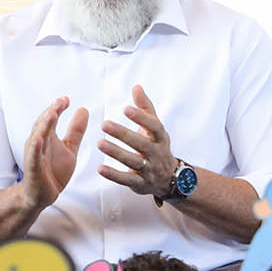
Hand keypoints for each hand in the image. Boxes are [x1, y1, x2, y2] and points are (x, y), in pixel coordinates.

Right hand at [18, 96, 88, 213]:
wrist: (42, 195)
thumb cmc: (54, 170)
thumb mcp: (70, 148)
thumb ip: (76, 130)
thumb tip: (83, 109)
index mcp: (48, 136)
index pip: (51, 118)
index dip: (58, 108)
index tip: (67, 99)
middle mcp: (39, 142)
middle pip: (44, 124)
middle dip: (51, 111)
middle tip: (61, 101)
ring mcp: (35, 154)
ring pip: (38, 136)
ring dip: (44, 124)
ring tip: (52, 113)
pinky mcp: (33, 168)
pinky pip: (34, 156)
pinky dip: (36, 147)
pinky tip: (40, 138)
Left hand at [97, 84, 177, 198]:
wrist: (171, 178)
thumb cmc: (157, 147)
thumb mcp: (155, 128)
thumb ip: (145, 108)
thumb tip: (136, 86)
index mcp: (160, 138)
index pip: (154, 126)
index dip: (141, 118)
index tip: (125, 109)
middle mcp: (157, 154)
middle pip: (142, 144)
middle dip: (124, 134)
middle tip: (104, 124)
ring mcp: (150, 170)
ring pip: (134, 162)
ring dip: (117, 153)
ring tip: (100, 143)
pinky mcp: (141, 184)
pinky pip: (127, 180)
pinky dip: (114, 175)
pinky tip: (100, 168)